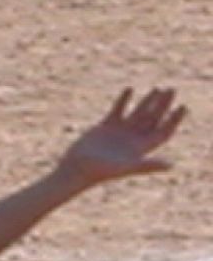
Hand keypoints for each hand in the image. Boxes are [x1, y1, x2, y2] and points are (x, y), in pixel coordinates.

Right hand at [56, 87, 184, 187]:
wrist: (77, 169)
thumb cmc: (101, 172)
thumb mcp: (126, 167)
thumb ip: (148, 165)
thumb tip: (171, 165)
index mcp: (141, 148)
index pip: (163, 131)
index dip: (174, 119)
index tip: (182, 106)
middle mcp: (133, 139)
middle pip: (153, 119)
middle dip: (163, 105)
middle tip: (172, 90)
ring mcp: (120, 132)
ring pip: (138, 113)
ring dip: (148, 101)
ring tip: (157, 88)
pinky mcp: (105, 126)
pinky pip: (118, 110)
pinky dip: (123, 100)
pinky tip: (129, 89)